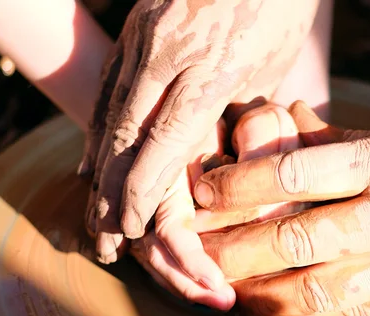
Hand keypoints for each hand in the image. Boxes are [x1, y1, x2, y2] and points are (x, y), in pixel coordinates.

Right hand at [79, 0, 318, 273]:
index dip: (143, 192)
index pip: (164, 143)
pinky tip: (92, 163)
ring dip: (99, 170)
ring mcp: (144, 36)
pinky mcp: (133, 26)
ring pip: (108, 115)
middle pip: (125, 137)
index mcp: (211, 68)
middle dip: (111, 194)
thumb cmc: (277, 4)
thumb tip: (213, 166)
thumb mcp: (270, 67)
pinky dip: (97, 130)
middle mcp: (167, 53)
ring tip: (94, 211)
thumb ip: (236, 116)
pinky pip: (107, 87)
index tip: (130, 229)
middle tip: (104, 238)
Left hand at [194, 106, 369, 315]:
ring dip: (263, 294)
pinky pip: (349, 313)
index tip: (203, 193)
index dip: (238, 185)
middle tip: (200, 254)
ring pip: (315, 290)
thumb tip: (281, 126)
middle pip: (293, 239)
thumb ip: (341, 143)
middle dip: (236, 250)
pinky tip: (280, 306)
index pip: (293, 173)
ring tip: (231, 290)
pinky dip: (307, 311)